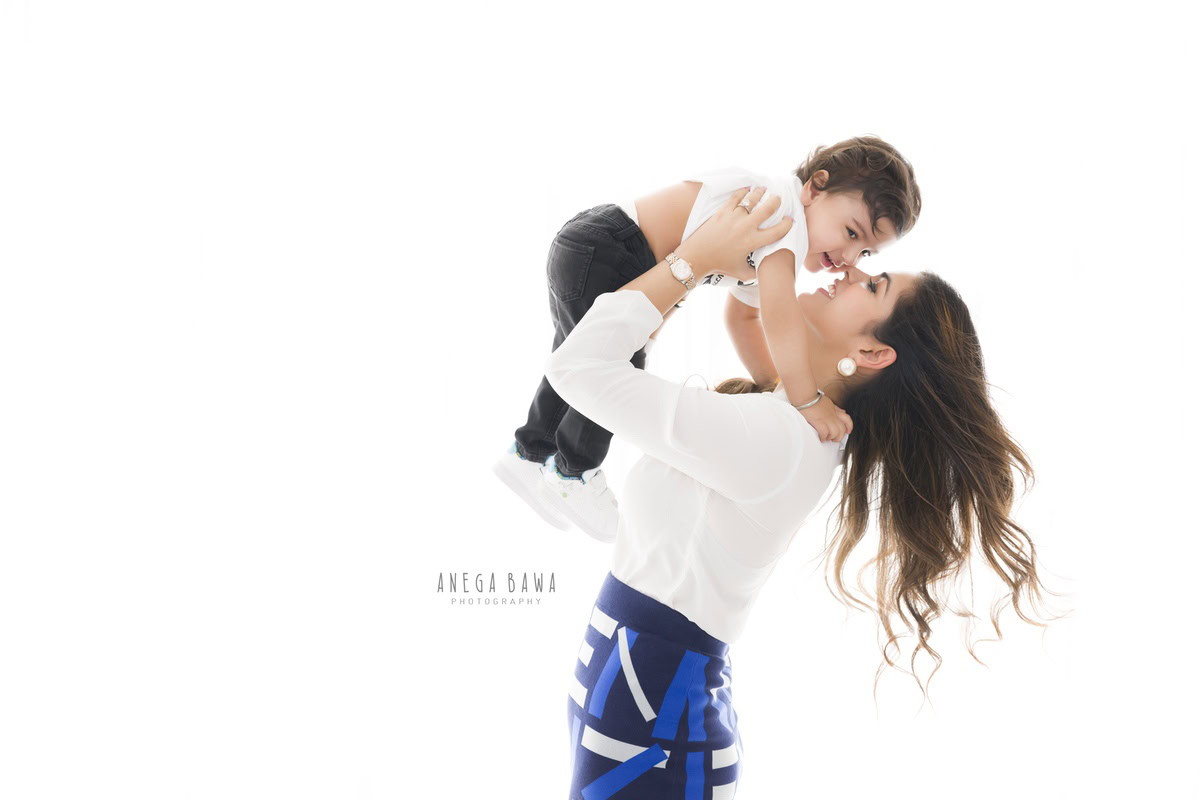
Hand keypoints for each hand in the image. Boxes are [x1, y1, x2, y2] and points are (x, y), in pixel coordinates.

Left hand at [675, 187, 792, 280]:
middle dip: (776, 202)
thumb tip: (764, 269)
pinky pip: (736, 197)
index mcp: (753, 242)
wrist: (697, 257)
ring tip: (764, 190)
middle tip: (778, 199)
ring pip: (752, 199)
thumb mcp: (741, 273)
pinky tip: (748, 189)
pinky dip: (743, 192)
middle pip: (768, 208)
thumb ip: (755, 272)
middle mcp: (746, 227)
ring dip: (760, 193)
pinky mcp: (723, 211)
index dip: (787, 225)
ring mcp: (734, 217)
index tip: (790, 221)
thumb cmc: (719, 265)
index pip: (777, 231)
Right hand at [796, 395, 852, 443]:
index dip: (849, 426)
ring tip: (827, 439)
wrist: (806, 396)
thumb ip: (836, 408)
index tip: (848, 431)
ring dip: (832, 437)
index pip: (847, 419)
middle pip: (842, 428)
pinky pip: (825, 433)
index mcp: (834, 410)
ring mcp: (826, 419)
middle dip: (840, 436)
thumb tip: (843, 411)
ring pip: (835, 432)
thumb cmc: (813, 398)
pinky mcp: (819, 422)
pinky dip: (824, 437)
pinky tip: (821, 438)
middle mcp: (832, 415)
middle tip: (835, 439)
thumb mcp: (828, 402)